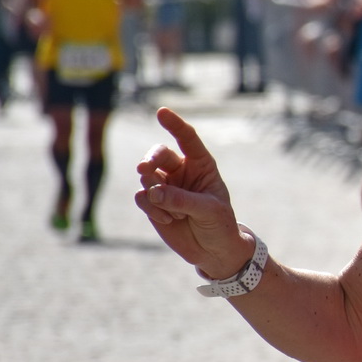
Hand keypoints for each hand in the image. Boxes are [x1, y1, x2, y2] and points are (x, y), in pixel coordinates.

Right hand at [134, 108, 254, 277]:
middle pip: (158, 155)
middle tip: (144, 169)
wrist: (212, 249)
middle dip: (150, 160)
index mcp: (201, 164)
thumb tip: (153, 192)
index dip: (174, 124)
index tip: (161, 112)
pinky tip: (168, 220)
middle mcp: (181, 171)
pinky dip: (151, 209)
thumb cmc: (219, 224)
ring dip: (155, 195)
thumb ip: (182, 200)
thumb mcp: (208, 210)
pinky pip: (141, 198)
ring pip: (146, 178)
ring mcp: (164, 186)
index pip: (187, 138)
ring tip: (175, 214)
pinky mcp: (152, 203)